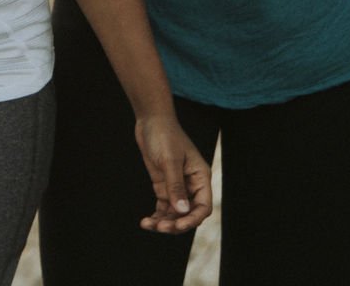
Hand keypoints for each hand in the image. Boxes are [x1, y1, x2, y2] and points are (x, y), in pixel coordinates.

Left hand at [131, 111, 210, 232]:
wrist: (151, 121)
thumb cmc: (164, 136)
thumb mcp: (169, 160)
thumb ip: (175, 185)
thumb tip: (182, 211)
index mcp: (201, 178)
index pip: (203, 206)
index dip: (192, 219)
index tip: (177, 225)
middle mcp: (192, 185)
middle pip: (189, 213)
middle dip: (176, 223)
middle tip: (160, 228)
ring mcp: (177, 186)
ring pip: (175, 212)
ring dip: (164, 222)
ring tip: (148, 225)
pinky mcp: (164, 186)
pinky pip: (163, 206)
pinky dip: (157, 215)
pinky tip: (146, 221)